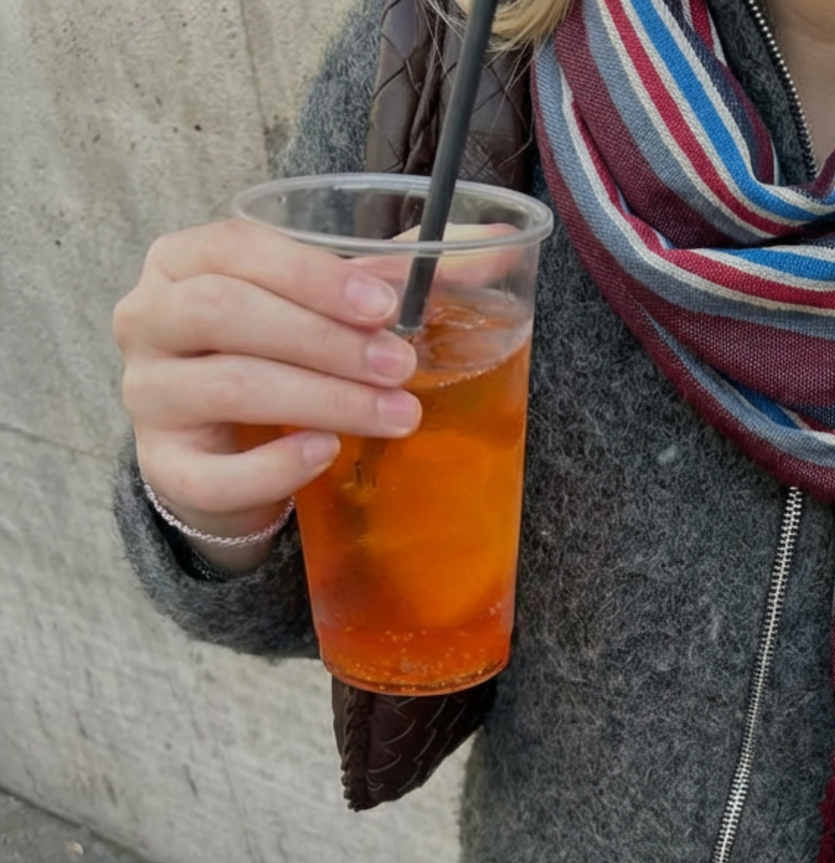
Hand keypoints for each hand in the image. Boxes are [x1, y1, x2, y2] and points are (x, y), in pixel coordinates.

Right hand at [113, 218, 422, 570]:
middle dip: (324, 340)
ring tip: (397, 416)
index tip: (387, 305)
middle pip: (225, 313)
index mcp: (184, 262)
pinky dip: (275, 464)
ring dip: (323, 399)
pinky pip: (213, 471)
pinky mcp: (167, 469)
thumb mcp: (329, 309)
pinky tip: (326, 452)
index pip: (236, 248)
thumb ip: (402, 274)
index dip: (311, 274)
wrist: (231, 458)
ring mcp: (150, 396)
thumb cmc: (280, 361)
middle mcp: (149, 319)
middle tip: (401, 365)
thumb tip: (507, 240)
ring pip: (227, 387)